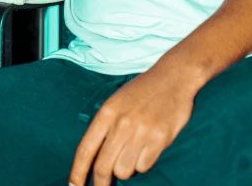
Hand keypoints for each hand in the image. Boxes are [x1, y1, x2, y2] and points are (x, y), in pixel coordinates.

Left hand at [69, 64, 195, 185]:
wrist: (174, 76)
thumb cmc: (142, 91)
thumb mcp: (117, 102)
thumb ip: (105, 128)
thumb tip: (95, 162)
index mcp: (107, 112)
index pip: (85, 150)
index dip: (77, 173)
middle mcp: (121, 123)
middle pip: (103, 168)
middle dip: (101, 183)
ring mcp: (141, 132)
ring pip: (124, 171)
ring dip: (127, 168)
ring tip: (134, 151)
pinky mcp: (159, 139)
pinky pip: (144, 166)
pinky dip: (144, 162)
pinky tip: (149, 145)